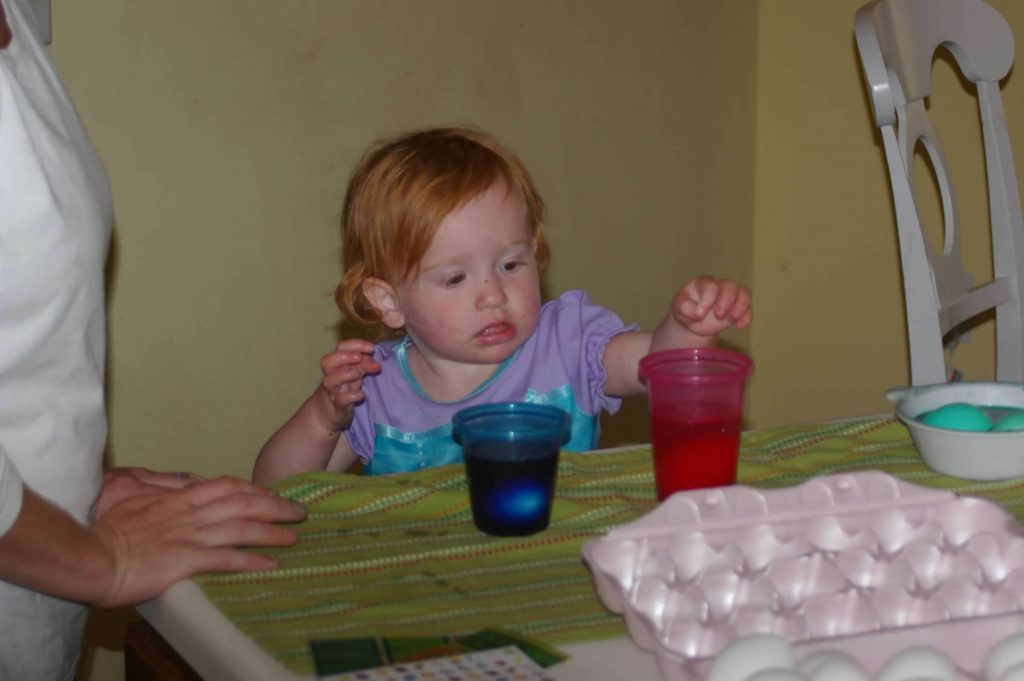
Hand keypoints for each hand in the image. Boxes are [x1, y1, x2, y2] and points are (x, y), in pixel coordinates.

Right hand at [92, 476, 306, 606]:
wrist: (90, 554)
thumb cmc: (104, 523)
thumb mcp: (128, 486)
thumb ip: (159, 481)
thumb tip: (185, 478)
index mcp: (180, 497)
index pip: (226, 486)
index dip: (254, 489)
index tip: (273, 493)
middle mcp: (192, 513)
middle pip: (244, 503)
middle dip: (275, 505)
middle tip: (299, 510)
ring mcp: (191, 536)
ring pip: (243, 528)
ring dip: (273, 531)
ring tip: (294, 535)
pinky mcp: (187, 560)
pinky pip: (228, 559)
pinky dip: (253, 560)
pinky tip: (272, 563)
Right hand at [318, 339, 380, 430]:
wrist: (329, 411)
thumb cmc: (345, 387)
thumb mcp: (356, 372)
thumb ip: (365, 364)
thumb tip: (376, 363)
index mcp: (337, 363)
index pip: (341, 347)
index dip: (355, 344)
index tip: (372, 348)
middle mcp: (331, 375)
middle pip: (327, 361)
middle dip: (345, 356)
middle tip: (359, 358)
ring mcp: (333, 391)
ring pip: (330, 380)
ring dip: (345, 374)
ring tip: (358, 375)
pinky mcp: (337, 405)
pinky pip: (340, 399)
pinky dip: (352, 396)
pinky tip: (361, 394)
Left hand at [673, 276, 751, 337]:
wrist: (694, 322)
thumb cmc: (686, 310)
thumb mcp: (679, 308)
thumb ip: (684, 307)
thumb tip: (697, 313)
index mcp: (703, 283)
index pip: (710, 286)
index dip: (708, 299)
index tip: (700, 314)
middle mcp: (719, 286)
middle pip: (729, 286)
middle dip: (726, 301)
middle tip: (718, 316)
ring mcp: (731, 295)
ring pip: (743, 292)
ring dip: (741, 306)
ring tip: (733, 319)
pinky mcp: (738, 307)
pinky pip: (748, 307)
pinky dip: (747, 316)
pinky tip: (740, 326)